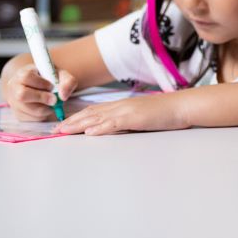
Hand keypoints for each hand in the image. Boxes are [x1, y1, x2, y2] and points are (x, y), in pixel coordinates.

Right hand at [2, 61, 76, 121]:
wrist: (37, 87)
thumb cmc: (49, 79)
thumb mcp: (60, 75)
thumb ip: (68, 81)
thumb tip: (63, 96)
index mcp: (22, 74)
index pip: (27, 77)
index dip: (41, 83)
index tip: (51, 86)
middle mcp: (13, 88)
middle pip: (22, 95)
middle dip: (41, 98)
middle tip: (54, 99)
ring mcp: (13, 102)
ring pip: (28, 109)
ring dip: (45, 108)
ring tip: (51, 103)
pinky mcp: (18, 115)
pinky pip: (31, 119)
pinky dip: (42, 116)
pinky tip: (45, 108)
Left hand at [57, 93, 187, 135]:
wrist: (182, 106)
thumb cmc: (166, 113)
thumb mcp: (142, 118)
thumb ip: (126, 122)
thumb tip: (111, 129)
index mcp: (122, 106)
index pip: (94, 111)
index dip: (77, 118)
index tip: (64, 126)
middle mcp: (121, 106)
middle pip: (90, 113)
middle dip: (71, 122)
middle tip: (54, 130)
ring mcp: (127, 111)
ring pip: (97, 117)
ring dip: (78, 125)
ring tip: (63, 131)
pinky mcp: (134, 118)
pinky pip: (113, 123)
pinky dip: (100, 127)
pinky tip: (89, 132)